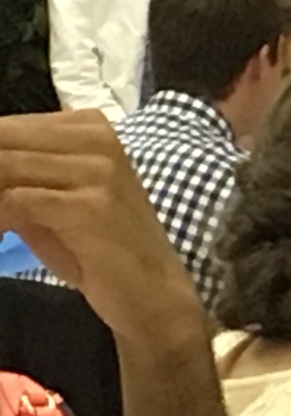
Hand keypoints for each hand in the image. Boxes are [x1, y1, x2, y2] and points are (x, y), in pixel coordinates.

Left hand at [0, 111, 199, 344]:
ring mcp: (99, 170)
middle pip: (2, 140)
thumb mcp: (57, 197)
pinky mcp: (92, 205)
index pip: (6, 126)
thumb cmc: (99, 246)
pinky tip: (1, 236)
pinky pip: (15, 200)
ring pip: (4, 166)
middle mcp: (98, 138)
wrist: (151, 289)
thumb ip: (17, 174)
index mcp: (90, 127)